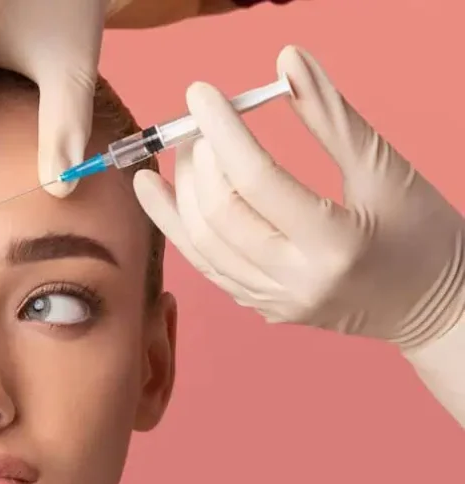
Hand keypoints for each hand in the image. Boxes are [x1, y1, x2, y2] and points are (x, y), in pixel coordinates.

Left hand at [134, 46, 464, 350]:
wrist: (436, 306)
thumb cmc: (422, 235)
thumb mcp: (384, 169)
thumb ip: (329, 116)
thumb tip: (285, 61)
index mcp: (334, 245)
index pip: (256, 180)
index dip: (222, 131)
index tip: (200, 94)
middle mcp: (296, 281)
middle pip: (219, 214)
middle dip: (197, 161)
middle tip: (196, 123)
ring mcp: (274, 301)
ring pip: (201, 245)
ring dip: (179, 193)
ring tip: (180, 151)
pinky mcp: (261, 308)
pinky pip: (206, 265)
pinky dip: (180, 226)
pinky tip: (162, 192)